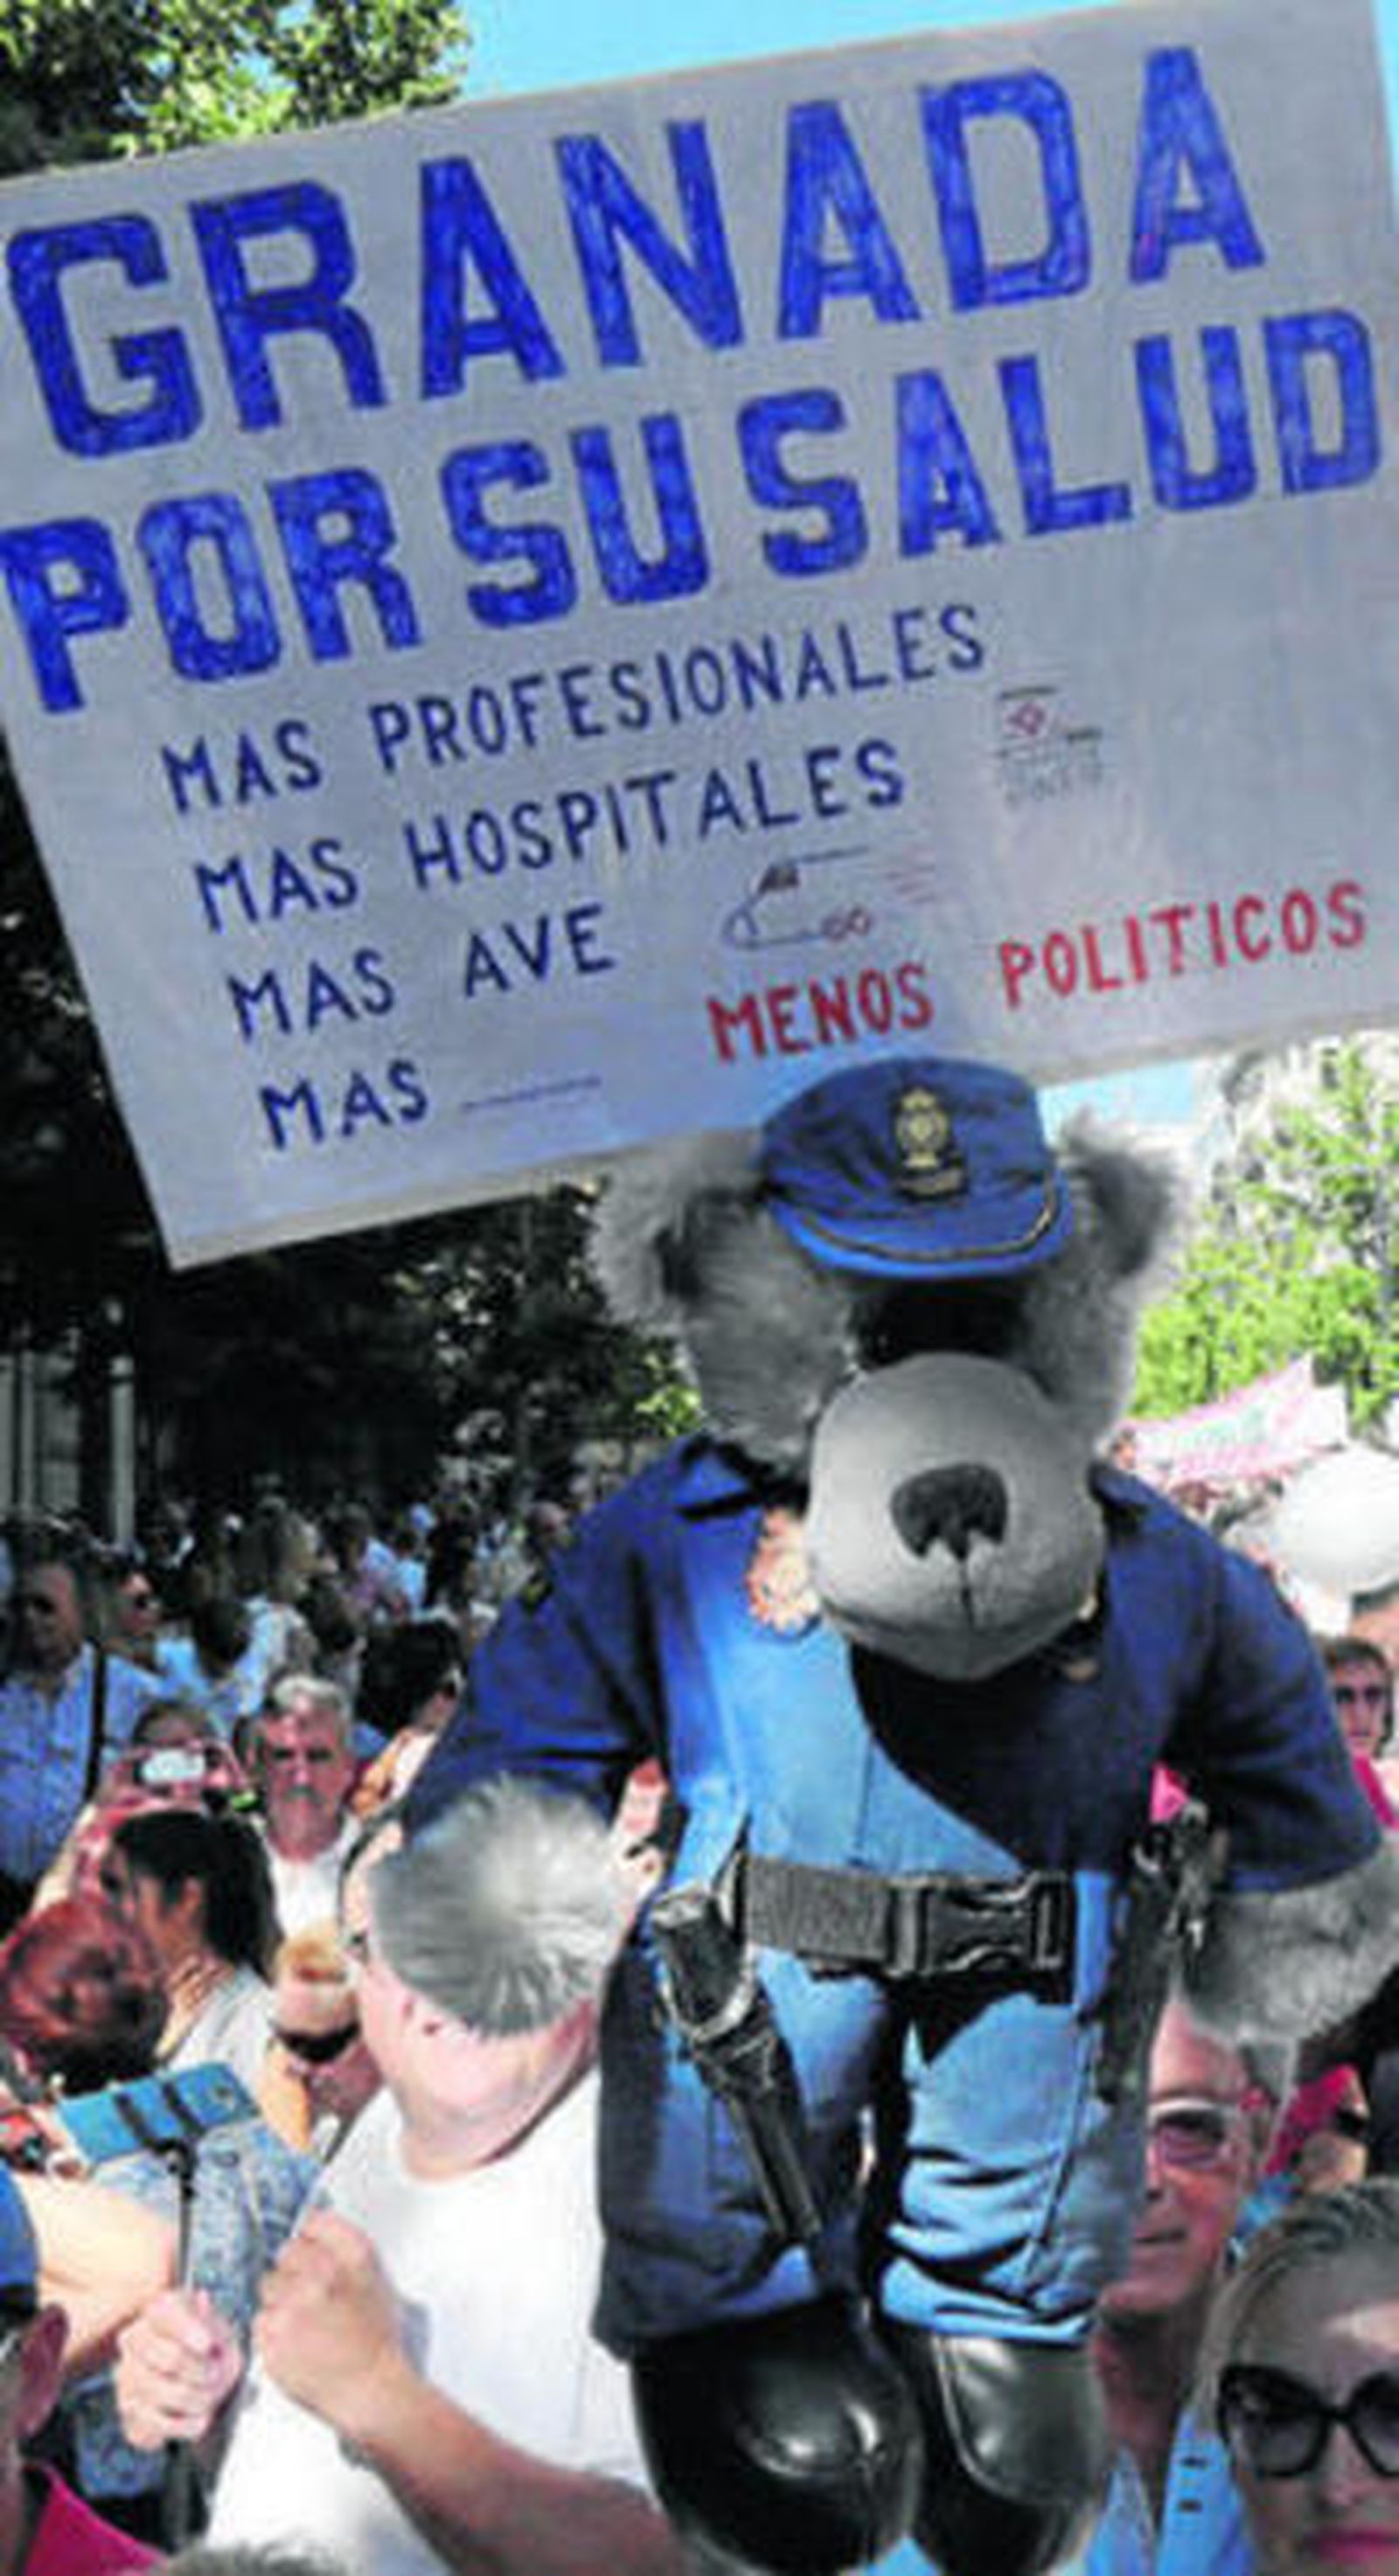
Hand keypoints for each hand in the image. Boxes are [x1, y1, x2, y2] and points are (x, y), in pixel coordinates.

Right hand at [115, 2286, 242, 2448]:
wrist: (207, 2388)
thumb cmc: (213, 2352)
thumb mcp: (221, 2331)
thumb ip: (211, 2320)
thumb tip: (201, 2299)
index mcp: (159, 2311)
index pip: (165, 2314)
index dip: (187, 2330)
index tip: (208, 2345)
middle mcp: (134, 2340)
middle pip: (170, 2358)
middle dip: (202, 2372)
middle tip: (216, 2375)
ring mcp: (126, 2379)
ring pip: (161, 2393)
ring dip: (196, 2400)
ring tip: (210, 2398)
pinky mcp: (129, 2415)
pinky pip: (154, 2426)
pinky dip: (185, 2426)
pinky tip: (200, 2420)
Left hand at [255, 2208, 407, 2441]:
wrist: (370, 2389)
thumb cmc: (375, 2339)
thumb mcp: (374, 2280)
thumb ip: (344, 2247)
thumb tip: (312, 2222)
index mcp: (351, 2256)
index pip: (314, 2223)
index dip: (312, 2240)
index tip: (314, 2254)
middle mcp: (321, 2275)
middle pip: (286, 2253)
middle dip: (295, 2272)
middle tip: (312, 2300)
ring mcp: (293, 2306)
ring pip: (269, 2285)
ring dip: (281, 2301)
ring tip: (306, 2326)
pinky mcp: (272, 2336)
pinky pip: (261, 2319)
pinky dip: (273, 2331)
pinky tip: (296, 2344)